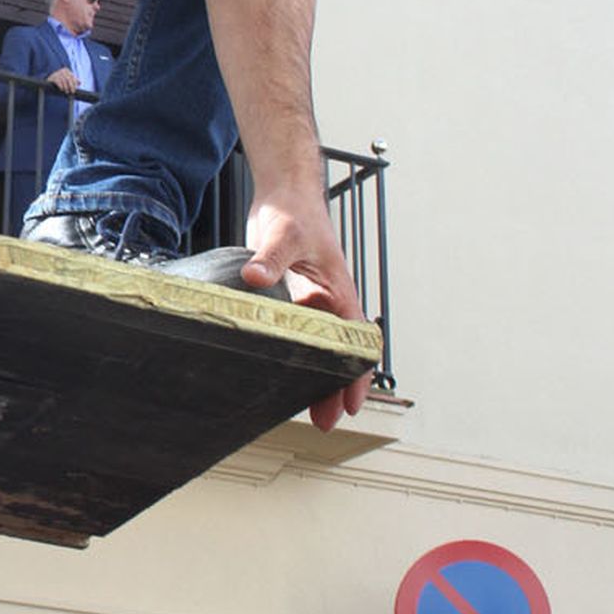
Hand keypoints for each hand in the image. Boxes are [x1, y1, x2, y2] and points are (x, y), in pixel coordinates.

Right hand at [44, 67, 76, 93]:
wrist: (49, 79)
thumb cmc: (60, 79)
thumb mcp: (67, 79)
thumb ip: (73, 80)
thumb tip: (80, 83)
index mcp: (67, 71)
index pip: (72, 76)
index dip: (75, 83)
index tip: (75, 88)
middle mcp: (62, 71)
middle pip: (69, 79)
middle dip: (71, 86)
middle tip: (72, 92)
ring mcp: (57, 73)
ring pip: (64, 80)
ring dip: (66, 87)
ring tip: (67, 92)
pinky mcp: (53, 77)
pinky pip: (58, 82)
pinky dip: (61, 86)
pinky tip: (62, 89)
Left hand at [240, 182, 372, 432]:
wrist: (284, 194)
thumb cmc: (294, 210)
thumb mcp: (283, 234)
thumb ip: (269, 257)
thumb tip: (255, 277)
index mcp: (338, 290)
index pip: (356, 341)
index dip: (358, 374)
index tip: (353, 402)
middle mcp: (326, 300)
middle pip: (338, 353)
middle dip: (335, 387)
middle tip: (324, 420)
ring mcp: (308, 301)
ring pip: (317, 348)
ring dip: (313, 375)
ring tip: (302, 407)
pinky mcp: (288, 298)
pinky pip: (294, 334)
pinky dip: (291, 355)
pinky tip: (274, 369)